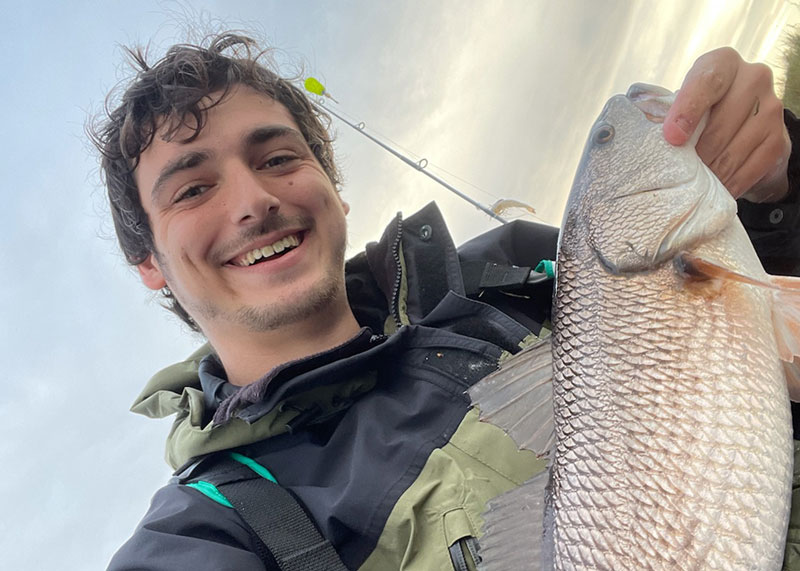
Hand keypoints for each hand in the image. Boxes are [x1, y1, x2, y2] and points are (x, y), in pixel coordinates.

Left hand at [663, 47, 790, 201]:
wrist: (744, 127)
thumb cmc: (701, 114)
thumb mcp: (682, 105)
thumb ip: (665, 113)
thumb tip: (645, 138)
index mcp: (722, 64)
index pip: (706, 82)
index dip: (687, 110)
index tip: (673, 138)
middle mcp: (753, 78)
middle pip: (719, 125)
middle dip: (696, 154)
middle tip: (680, 171)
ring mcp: (771, 107)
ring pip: (732, 151)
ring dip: (710, 172)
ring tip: (695, 180)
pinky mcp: (779, 138)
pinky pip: (749, 169)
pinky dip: (729, 183)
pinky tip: (716, 187)